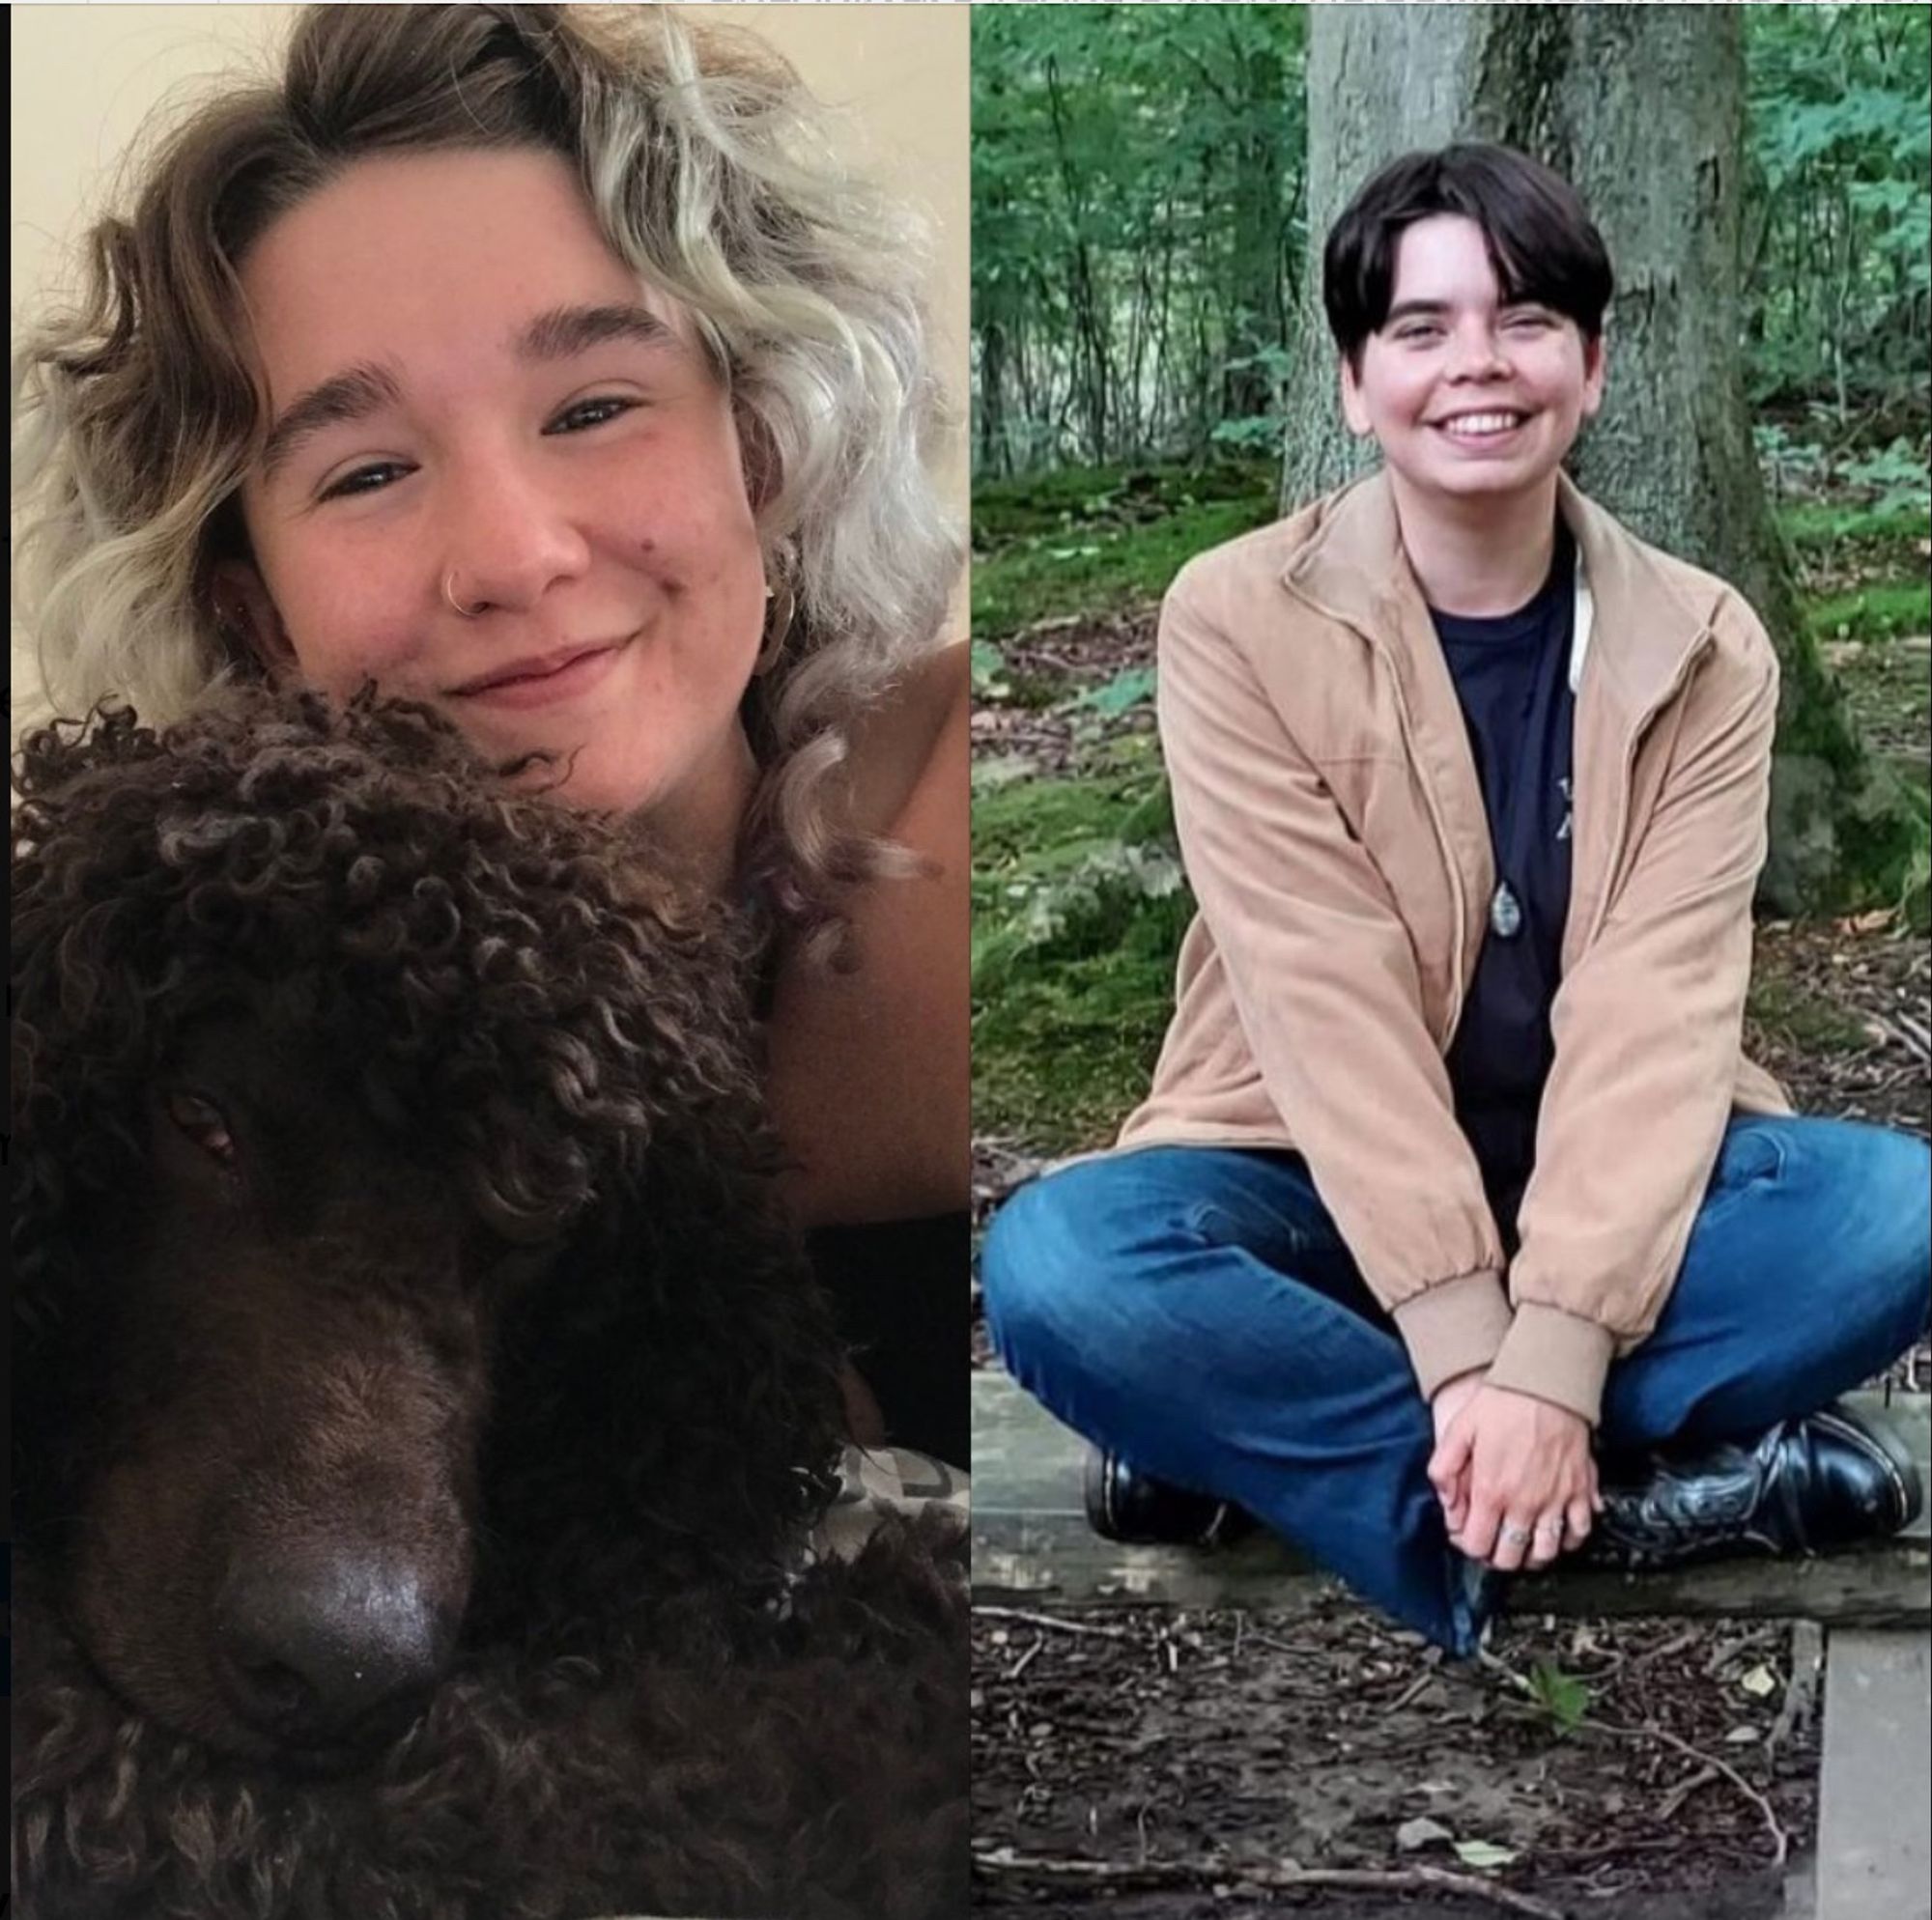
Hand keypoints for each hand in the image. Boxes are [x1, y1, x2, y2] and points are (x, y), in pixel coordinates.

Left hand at [1428, 1382, 1600, 1571]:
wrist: (1547, 1384)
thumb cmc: (1505, 1402)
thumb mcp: (1459, 1429)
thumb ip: (1444, 1468)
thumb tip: (1445, 1500)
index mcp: (1492, 1490)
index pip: (1478, 1544)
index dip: (1469, 1546)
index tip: (1468, 1536)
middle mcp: (1525, 1502)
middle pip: (1511, 1557)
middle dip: (1498, 1557)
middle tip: (1493, 1544)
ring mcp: (1556, 1500)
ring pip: (1546, 1552)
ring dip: (1532, 1554)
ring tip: (1522, 1543)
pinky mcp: (1581, 1491)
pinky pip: (1580, 1532)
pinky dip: (1568, 1539)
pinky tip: (1556, 1531)